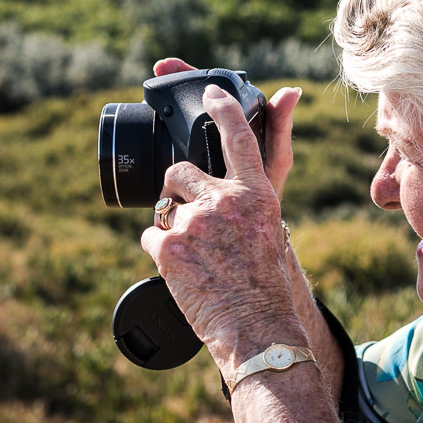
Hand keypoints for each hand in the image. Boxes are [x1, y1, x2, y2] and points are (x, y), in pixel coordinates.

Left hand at [141, 61, 309, 372]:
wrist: (256, 331)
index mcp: (257, 195)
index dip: (223, 108)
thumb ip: (258, 197)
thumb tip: (259, 159)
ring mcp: (195, 222)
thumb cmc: (267, 289)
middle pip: (182, 172)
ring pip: (163, 209)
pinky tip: (181, 274)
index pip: (239, 137)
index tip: (210, 90)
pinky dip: (159, 255)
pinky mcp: (169, 247)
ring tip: (193, 259)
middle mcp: (225, 201)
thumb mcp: (274, 233)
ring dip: (170, 228)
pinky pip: (149, 237)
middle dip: (177, 190)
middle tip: (189, 220)